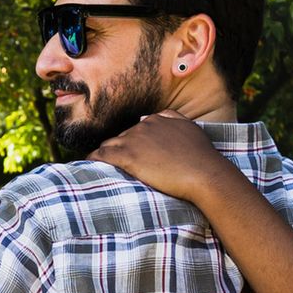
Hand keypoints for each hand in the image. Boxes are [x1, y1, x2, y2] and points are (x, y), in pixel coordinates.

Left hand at [89, 110, 242, 202]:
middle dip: (119, 149)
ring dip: (104, 154)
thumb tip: (155, 118)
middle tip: (116, 165)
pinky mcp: (127, 155)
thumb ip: (174, 119)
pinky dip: (93, 158)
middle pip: (122, 137)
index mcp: (158, 120)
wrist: (204, 174)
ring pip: (109, 144)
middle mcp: (144, 126)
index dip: (133, 143)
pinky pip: (102, 154)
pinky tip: (88, 165)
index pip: (137, 130)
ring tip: (98, 166)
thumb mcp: (191, 129)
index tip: (133, 154)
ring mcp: (134, 140)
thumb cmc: (202, 157)